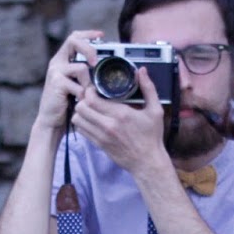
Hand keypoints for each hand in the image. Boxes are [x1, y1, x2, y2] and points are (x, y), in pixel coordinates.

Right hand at [33, 30, 103, 133]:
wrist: (52, 121)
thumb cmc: (67, 104)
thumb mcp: (77, 84)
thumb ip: (86, 74)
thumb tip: (105, 68)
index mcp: (63, 60)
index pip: (74, 37)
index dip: (88, 34)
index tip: (101, 35)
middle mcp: (57, 62)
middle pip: (73, 41)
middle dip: (89, 48)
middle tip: (95, 62)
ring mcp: (55, 72)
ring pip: (81, 67)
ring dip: (88, 83)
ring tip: (86, 94)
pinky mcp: (57, 83)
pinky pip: (78, 85)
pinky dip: (83, 95)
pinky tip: (79, 102)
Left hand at [71, 65, 171, 179]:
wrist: (148, 162)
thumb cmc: (152, 136)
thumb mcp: (155, 110)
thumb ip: (148, 88)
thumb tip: (142, 71)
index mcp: (121, 114)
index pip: (92, 99)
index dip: (89, 91)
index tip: (95, 88)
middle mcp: (108, 125)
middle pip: (81, 108)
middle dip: (83, 99)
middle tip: (90, 97)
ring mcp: (101, 136)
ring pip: (78, 120)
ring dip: (81, 112)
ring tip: (89, 108)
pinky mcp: (99, 145)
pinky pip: (82, 131)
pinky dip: (83, 123)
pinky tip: (91, 120)